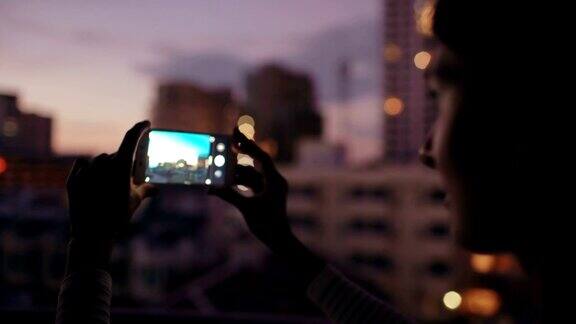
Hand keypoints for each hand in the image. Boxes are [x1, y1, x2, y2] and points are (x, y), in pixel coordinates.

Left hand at [65, 121, 155, 271]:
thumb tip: (156, 189)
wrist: (92, 234)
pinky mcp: (73, 178)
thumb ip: (146, 190)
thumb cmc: (117, 216)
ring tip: (108, 188)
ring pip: (99, 161)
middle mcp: (103, 163)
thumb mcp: (135, 202)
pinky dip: (90, 170)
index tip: (146, 124)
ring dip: (106, 169)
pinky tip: (93, 183)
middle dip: (122, 164)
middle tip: (125, 180)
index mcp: (121, 165)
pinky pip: (83, 166)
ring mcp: (86, 170)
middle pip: (116, 155)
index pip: (132, 138)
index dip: (140, 128)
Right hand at [211, 128, 324, 282]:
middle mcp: (273, 181)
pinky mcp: (265, 194)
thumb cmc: (267, 225)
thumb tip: (210, 187)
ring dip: (237, 169)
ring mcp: (270, 187)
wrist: (279, 240)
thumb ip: (229, 195)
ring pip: (252, 172)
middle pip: (256, 160)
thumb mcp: (246, 208)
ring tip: (221, 163)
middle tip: (228, 138)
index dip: (248, 145)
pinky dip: (239, 180)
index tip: (235, 135)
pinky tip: (226, 179)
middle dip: (242, 151)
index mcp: (274, 180)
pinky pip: (251, 182)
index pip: (261, 157)